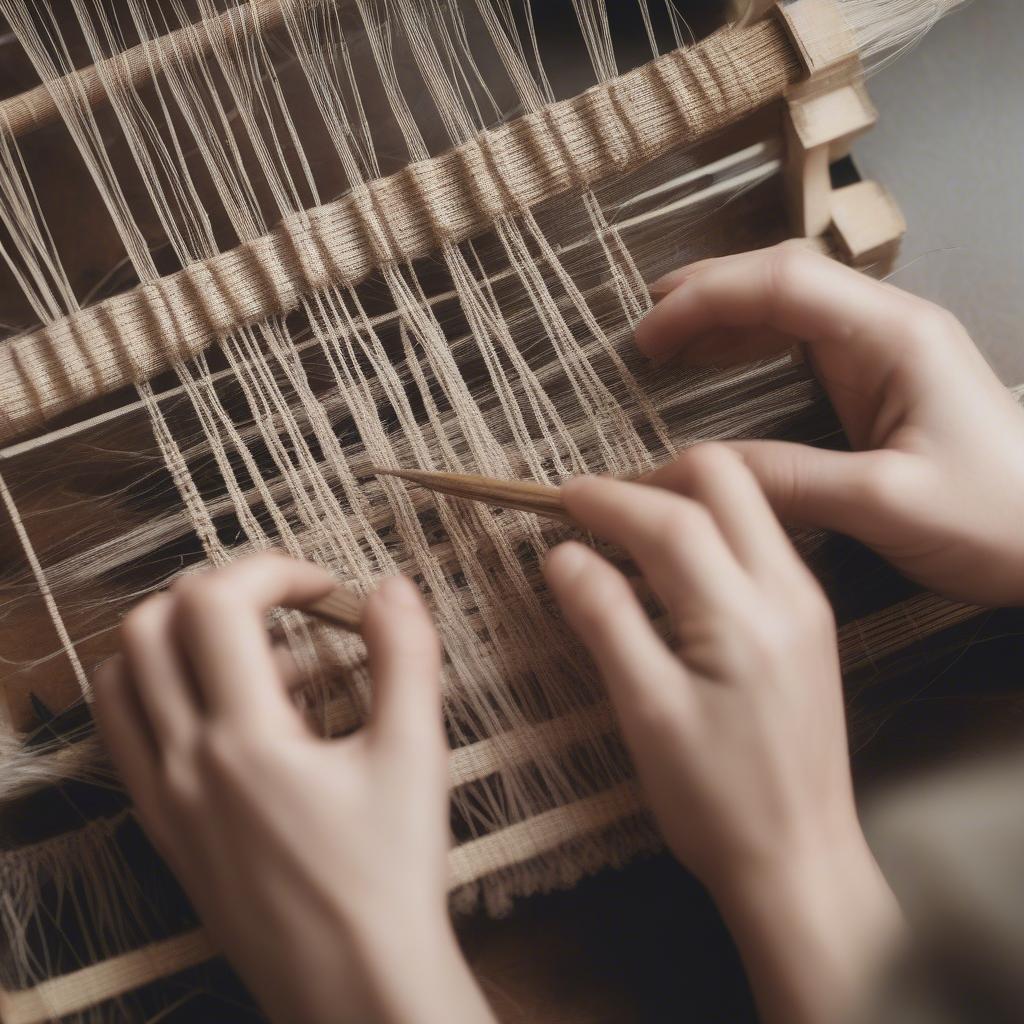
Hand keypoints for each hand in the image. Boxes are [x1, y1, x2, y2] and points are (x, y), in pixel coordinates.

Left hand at [93, 554, 494, 1023]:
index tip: (324, 590)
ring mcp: (162, 801)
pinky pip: (126, 737)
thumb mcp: (415, 757)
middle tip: (284, 611)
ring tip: (259, 661)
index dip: (272, 570)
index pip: (216, 604)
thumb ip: (406, 657)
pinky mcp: (163, 831)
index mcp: (245, 740)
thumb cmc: (390, 877)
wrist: (354, 988)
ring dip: (179, 641)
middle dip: (220, 593)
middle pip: (150, 625)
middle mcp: (184, 764)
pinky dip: (163, 694)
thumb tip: (392, 587)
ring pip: (119, 680)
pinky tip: (238, 717)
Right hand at [544, 450, 901, 1023]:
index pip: (671, 519)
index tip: (561, 499)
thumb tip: (562, 554)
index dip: (609, 499)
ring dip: (684, 499)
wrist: (801, 860)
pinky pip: (759, 539)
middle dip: (655, 478)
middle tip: (600, 511)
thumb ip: (606, 621)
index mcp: (743, 615)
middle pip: (725, 480)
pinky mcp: (810, 619)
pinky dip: (709, 530)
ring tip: (626, 534)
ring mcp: (806, 601)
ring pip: (747, 503)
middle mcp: (788, 590)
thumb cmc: (714, 801)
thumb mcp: (646, 713)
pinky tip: (671, 569)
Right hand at [639, 242, 1023, 605]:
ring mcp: (887, 350)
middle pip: (785, 276)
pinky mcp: (883, 380)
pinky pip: (805, 338)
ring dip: (728, 312)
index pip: (785, 283)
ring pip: (793, 302)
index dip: (708, 298)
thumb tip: (701, 469)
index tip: (649, 333)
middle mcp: (889, 327)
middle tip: (646, 325)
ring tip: (669, 335)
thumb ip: (790, 478)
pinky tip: (722, 358)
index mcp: (894, 337)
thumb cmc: (998, 517)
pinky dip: (753, 339)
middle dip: (709, 292)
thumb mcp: (886, 504)